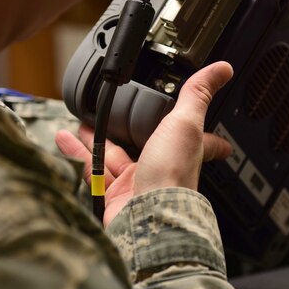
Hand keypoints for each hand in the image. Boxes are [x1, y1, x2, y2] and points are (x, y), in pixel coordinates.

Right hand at [56, 62, 233, 225]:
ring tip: (81, 123)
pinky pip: (92, 171)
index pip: (198, 138)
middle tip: (115, 117)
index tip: (207, 127)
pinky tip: (65, 140)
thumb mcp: (186, 124)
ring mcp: (137, 183)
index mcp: (183, 151)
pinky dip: (77, 155)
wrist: (148, 219)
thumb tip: (222, 69)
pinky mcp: (114, 196)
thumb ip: (198, 95)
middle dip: (126, 131)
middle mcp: (161, 168)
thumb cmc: (172, 178)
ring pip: (113, 156)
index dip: (203, 131)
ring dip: (96, 140)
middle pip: (143, 144)